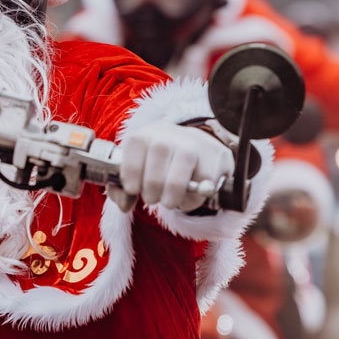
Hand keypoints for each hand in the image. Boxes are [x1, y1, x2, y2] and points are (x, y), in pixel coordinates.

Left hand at [115, 123, 235, 211]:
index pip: (135, 144)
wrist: (195, 147)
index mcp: (146, 134)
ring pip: (181, 175)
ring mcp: (196, 143)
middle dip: (152, 189)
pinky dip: (196, 196)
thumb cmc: (158, 164)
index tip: (132, 189)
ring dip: (173, 196)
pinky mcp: (217, 155)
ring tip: (170, 201)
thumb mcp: (136, 169)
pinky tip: (190, 194)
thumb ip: (121, 189)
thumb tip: (124, 205)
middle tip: (153, 198)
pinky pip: (205, 182)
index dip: (130, 171)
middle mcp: (171, 134)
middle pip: (158, 160)